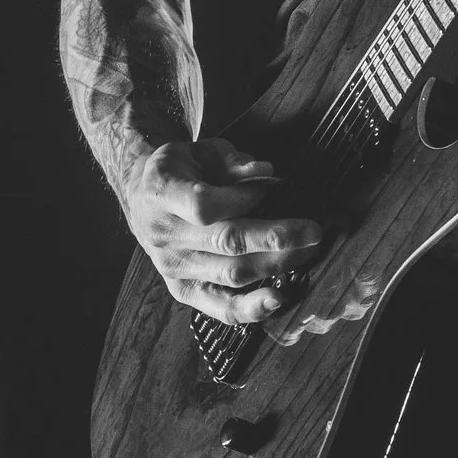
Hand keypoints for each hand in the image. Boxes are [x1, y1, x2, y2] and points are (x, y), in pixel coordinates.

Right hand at [118, 134, 323, 323]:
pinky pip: (219, 307)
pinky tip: (279, 298)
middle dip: (275, 237)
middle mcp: (165, 235)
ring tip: (308, 252)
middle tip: (313, 231)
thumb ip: (231, 160)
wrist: (143, 198)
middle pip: (225, 242)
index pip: (204, 204)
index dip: (240, 198)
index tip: (270, 187)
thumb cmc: (181, 168)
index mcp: (162, 192)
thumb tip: (266, 172)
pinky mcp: (183, 290)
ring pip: (230, 274)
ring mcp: (173, 267)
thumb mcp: (200, 149)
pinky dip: (251, 308)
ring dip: (274, 265)